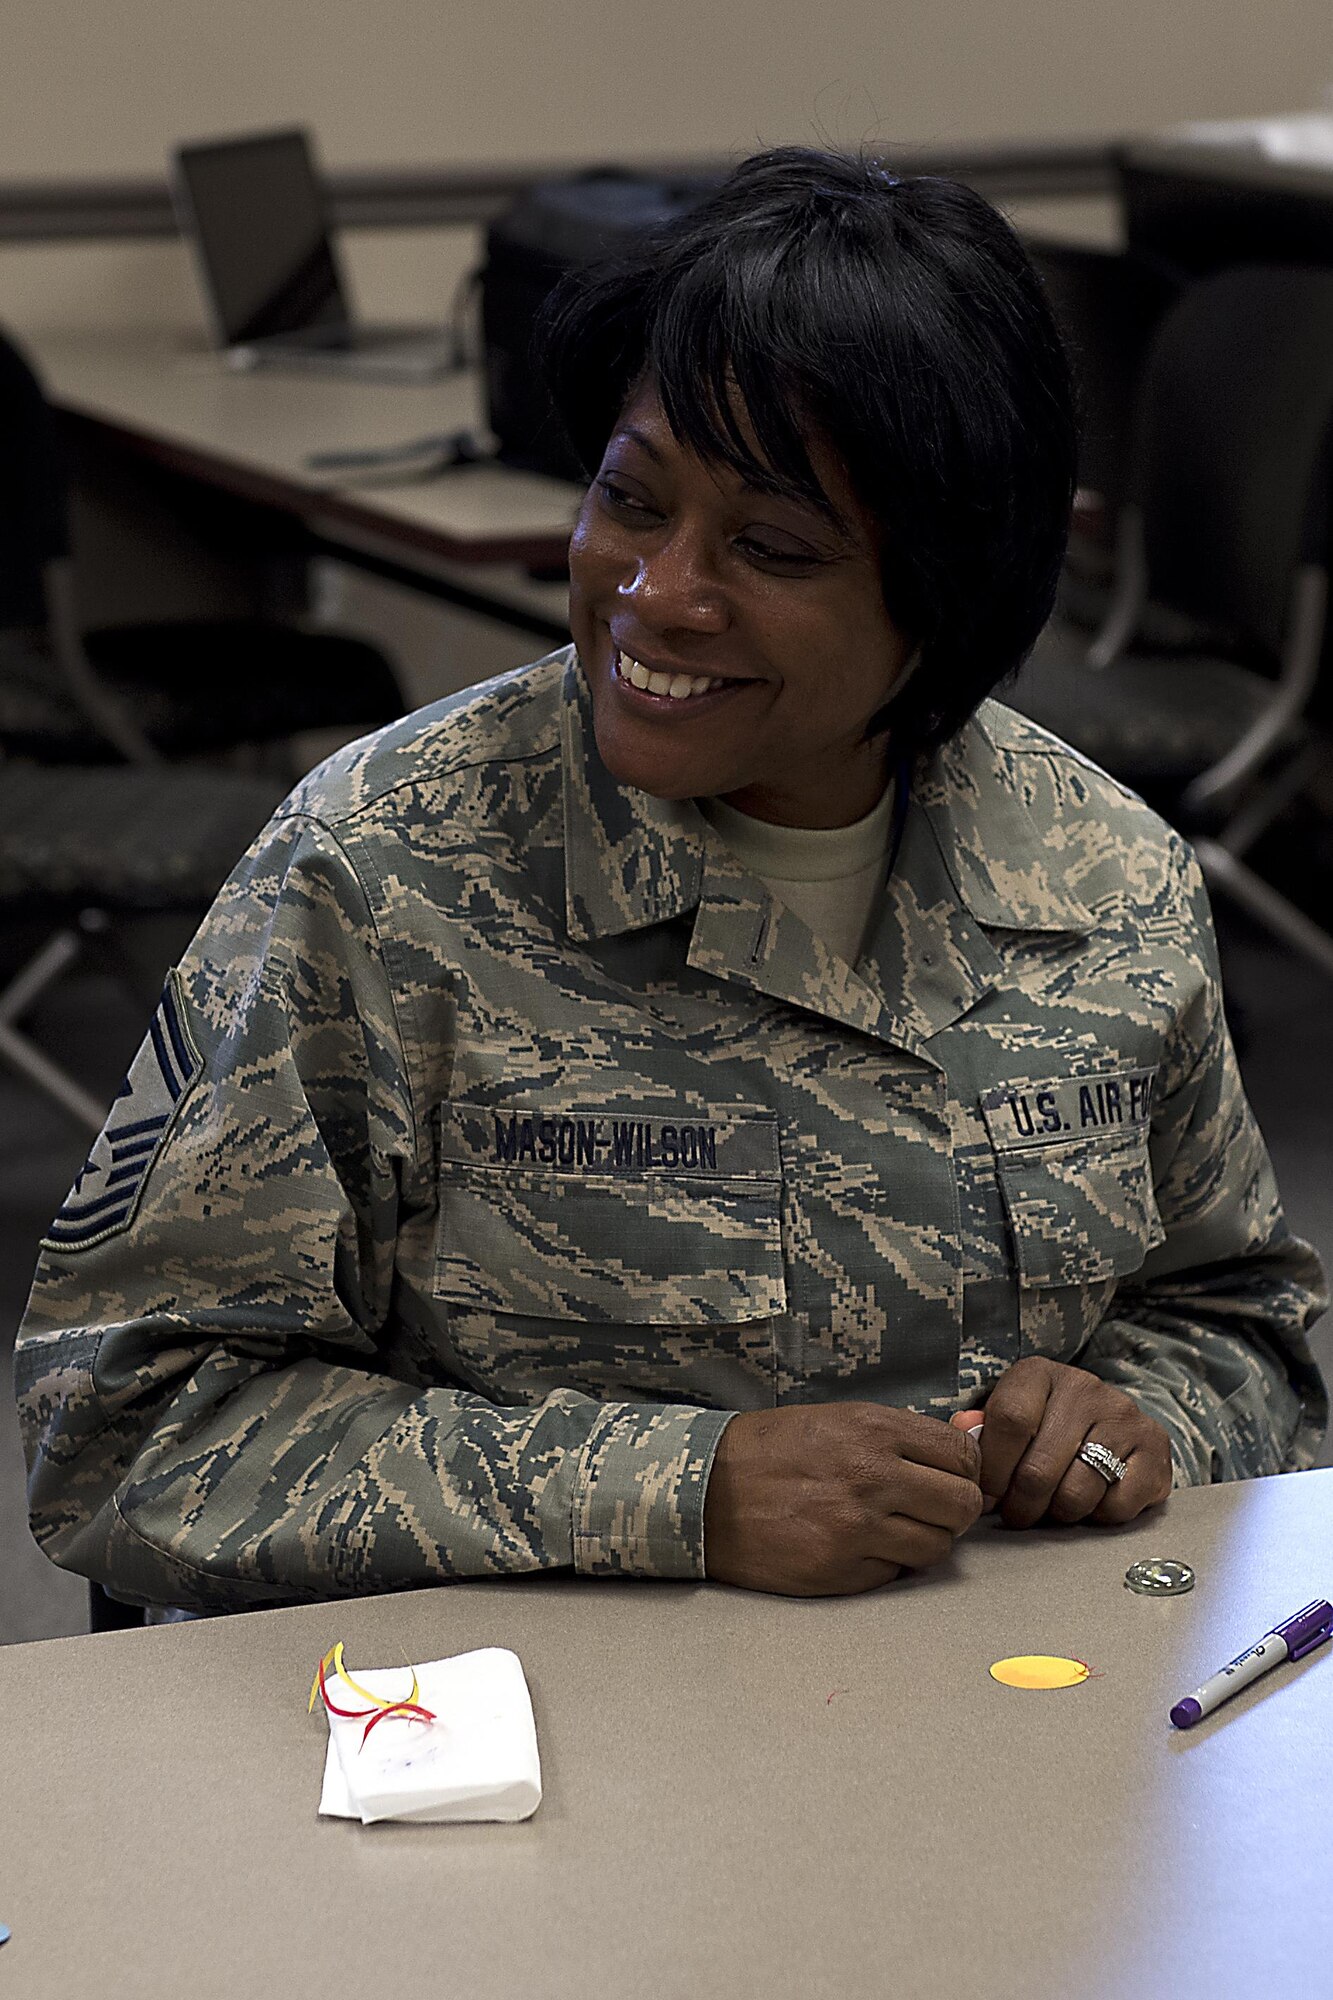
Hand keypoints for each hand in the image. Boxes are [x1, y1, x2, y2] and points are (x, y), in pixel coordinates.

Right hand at [704, 1403, 983, 1596]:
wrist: (706, 1490)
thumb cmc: (773, 1450)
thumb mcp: (837, 1420)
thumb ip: (900, 1436)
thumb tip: (964, 1446)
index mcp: (874, 1430)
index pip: (963, 1456)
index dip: (964, 1471)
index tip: (949, 1477)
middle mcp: (872, 1477)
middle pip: (962, 1505)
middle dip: (955, 1510)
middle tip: (930, 1509)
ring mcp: (857, 1528)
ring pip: (938, 1546)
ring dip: (925, 1540)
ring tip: (894, 1530)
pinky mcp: (840, 1570)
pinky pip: (896, 1574)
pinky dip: (888, 1564)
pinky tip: (861, 1547)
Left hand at [950, 1358, 1171, 1528]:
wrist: (1111, 1422)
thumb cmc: (1045, 1426)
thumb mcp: (1008, 1417)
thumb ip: (980, 1429)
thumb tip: (961, 1430)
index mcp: (1039, 1374)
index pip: (1009, 1421)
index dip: (991, 1470)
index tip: (985, 1496)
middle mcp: (1085, 1387)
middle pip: (1039, 1469)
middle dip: (1020, 1506)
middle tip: (1016, 1516)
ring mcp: (1124, 1416)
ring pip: (1076, 1494)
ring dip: (1058, 1515)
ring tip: (1052, 1507)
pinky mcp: (1155, 1449)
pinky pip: (1117, 1507)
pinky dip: (1099, 1517)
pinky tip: (1091, 1500)